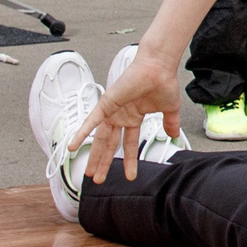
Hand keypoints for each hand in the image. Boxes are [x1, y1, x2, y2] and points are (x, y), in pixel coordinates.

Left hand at [74, 47, 182, 186]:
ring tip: (89, 172)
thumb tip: (174, 136)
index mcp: (133, 117)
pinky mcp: (106, 103)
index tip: (130, 176)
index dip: (129, 160)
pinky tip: (73, 145)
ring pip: (100, 138)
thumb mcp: (169, 110)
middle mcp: (120, 115)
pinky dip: (81, 133)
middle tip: (98, 179)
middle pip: (109, 144)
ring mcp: (112, 110)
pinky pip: (91, 122)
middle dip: (104, 162)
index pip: (129, 143)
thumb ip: (170, 124)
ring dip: (94, 156)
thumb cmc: (163, 82)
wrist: (159, 67)